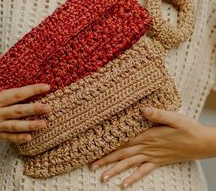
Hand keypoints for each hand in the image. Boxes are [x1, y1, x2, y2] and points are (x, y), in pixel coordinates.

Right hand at [0, 66, 51, 143]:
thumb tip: (0, 60)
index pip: (17, 94)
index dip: (32, 90)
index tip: (46, 86)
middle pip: (19, 111)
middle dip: (35, 109)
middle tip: (49, 107)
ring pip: (15, 127)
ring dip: (31, 125)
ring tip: (44, 124)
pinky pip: (7, 138)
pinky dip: (18, 139)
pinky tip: (30, 138)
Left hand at [89, 107, 215, 188]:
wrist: (202, 143)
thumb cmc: (188, 128)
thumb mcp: (174, 117)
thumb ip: (157, 114)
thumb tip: (142, 110)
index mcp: (149, 135)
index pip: (125, 140)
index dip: (110, 145)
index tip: (97, 148)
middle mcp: (148, 147)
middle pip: (123, 154)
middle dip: (107, 160)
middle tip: (92, 166)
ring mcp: (153, 156)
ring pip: (130, 164)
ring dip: (116, 171)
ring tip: (102, 178)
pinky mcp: (159, 162)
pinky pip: (143, 172)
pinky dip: (133, 179)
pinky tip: (124, 185)